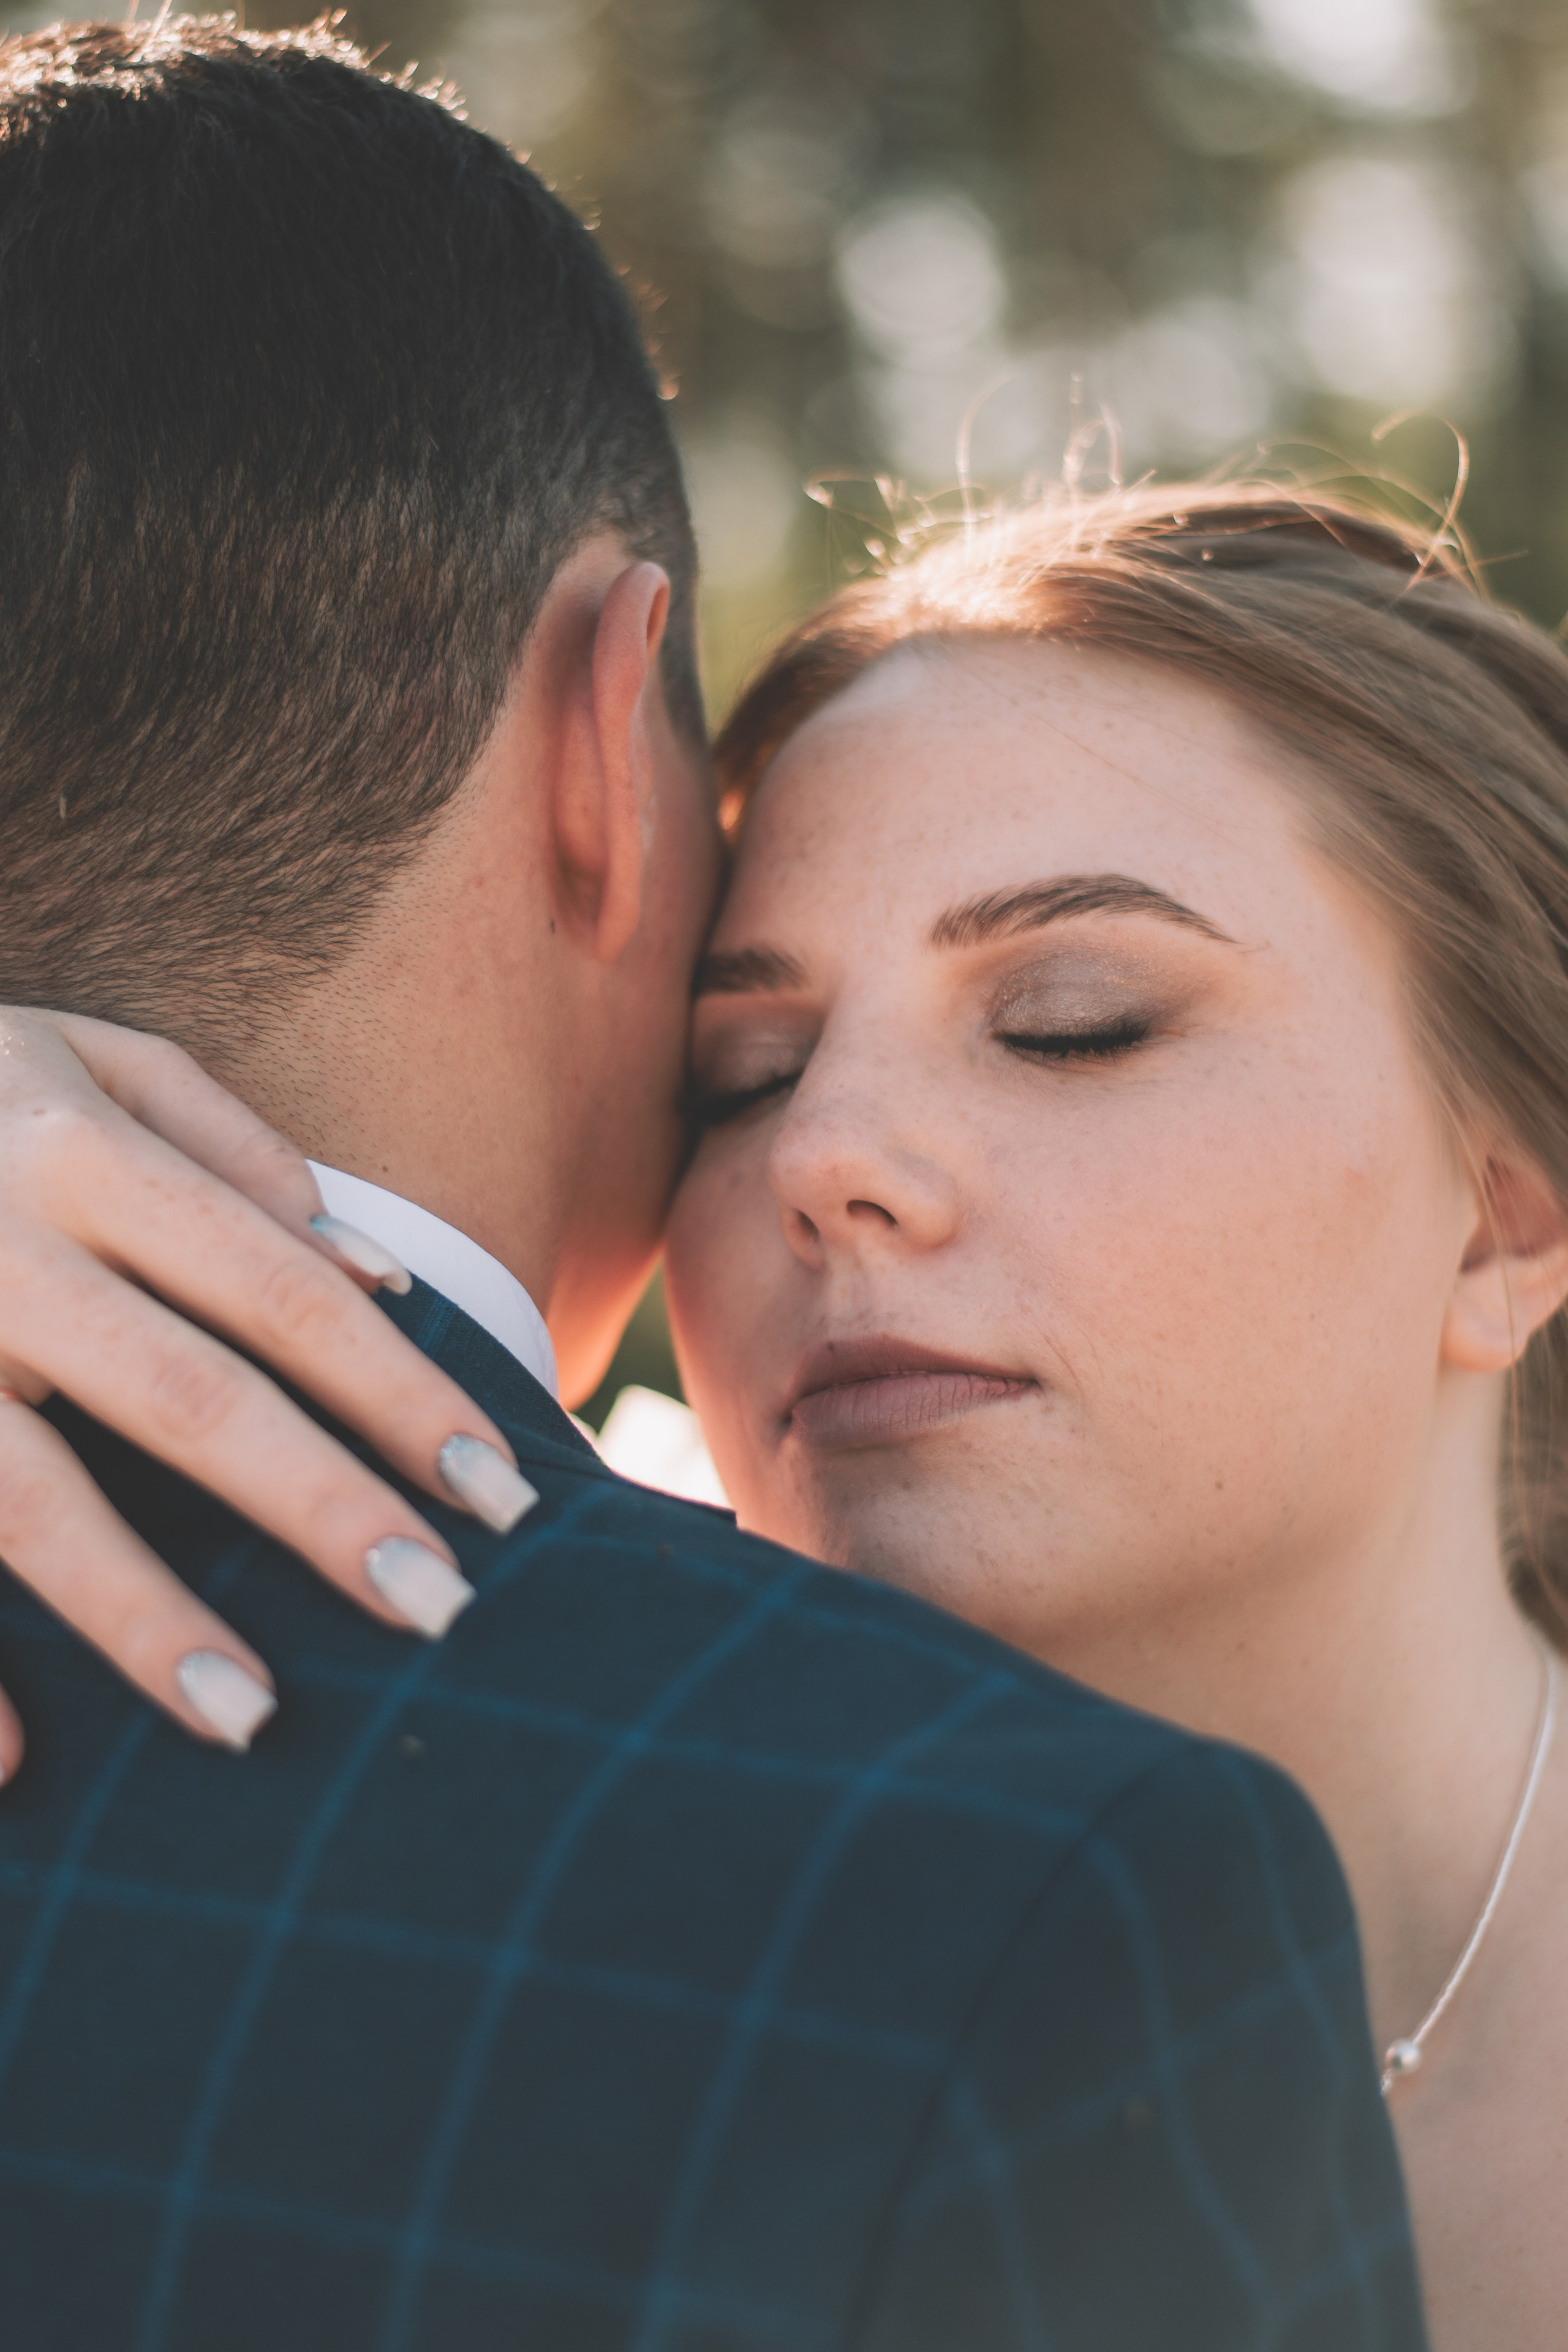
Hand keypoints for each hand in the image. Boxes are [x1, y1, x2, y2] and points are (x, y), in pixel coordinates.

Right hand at [0, 1008, 536, 1776]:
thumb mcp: (77, 1052)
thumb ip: (227, 1143)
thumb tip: (374, 1273)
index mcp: (77, 1150)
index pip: (282, 1291)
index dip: (398, 1395)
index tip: (497, 1488)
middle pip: (189, 1396)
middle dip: (322, 1510)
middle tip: (440, 1611)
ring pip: (29, 1496)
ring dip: (142, 1614)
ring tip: (251, 1721)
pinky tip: (16, 1764)